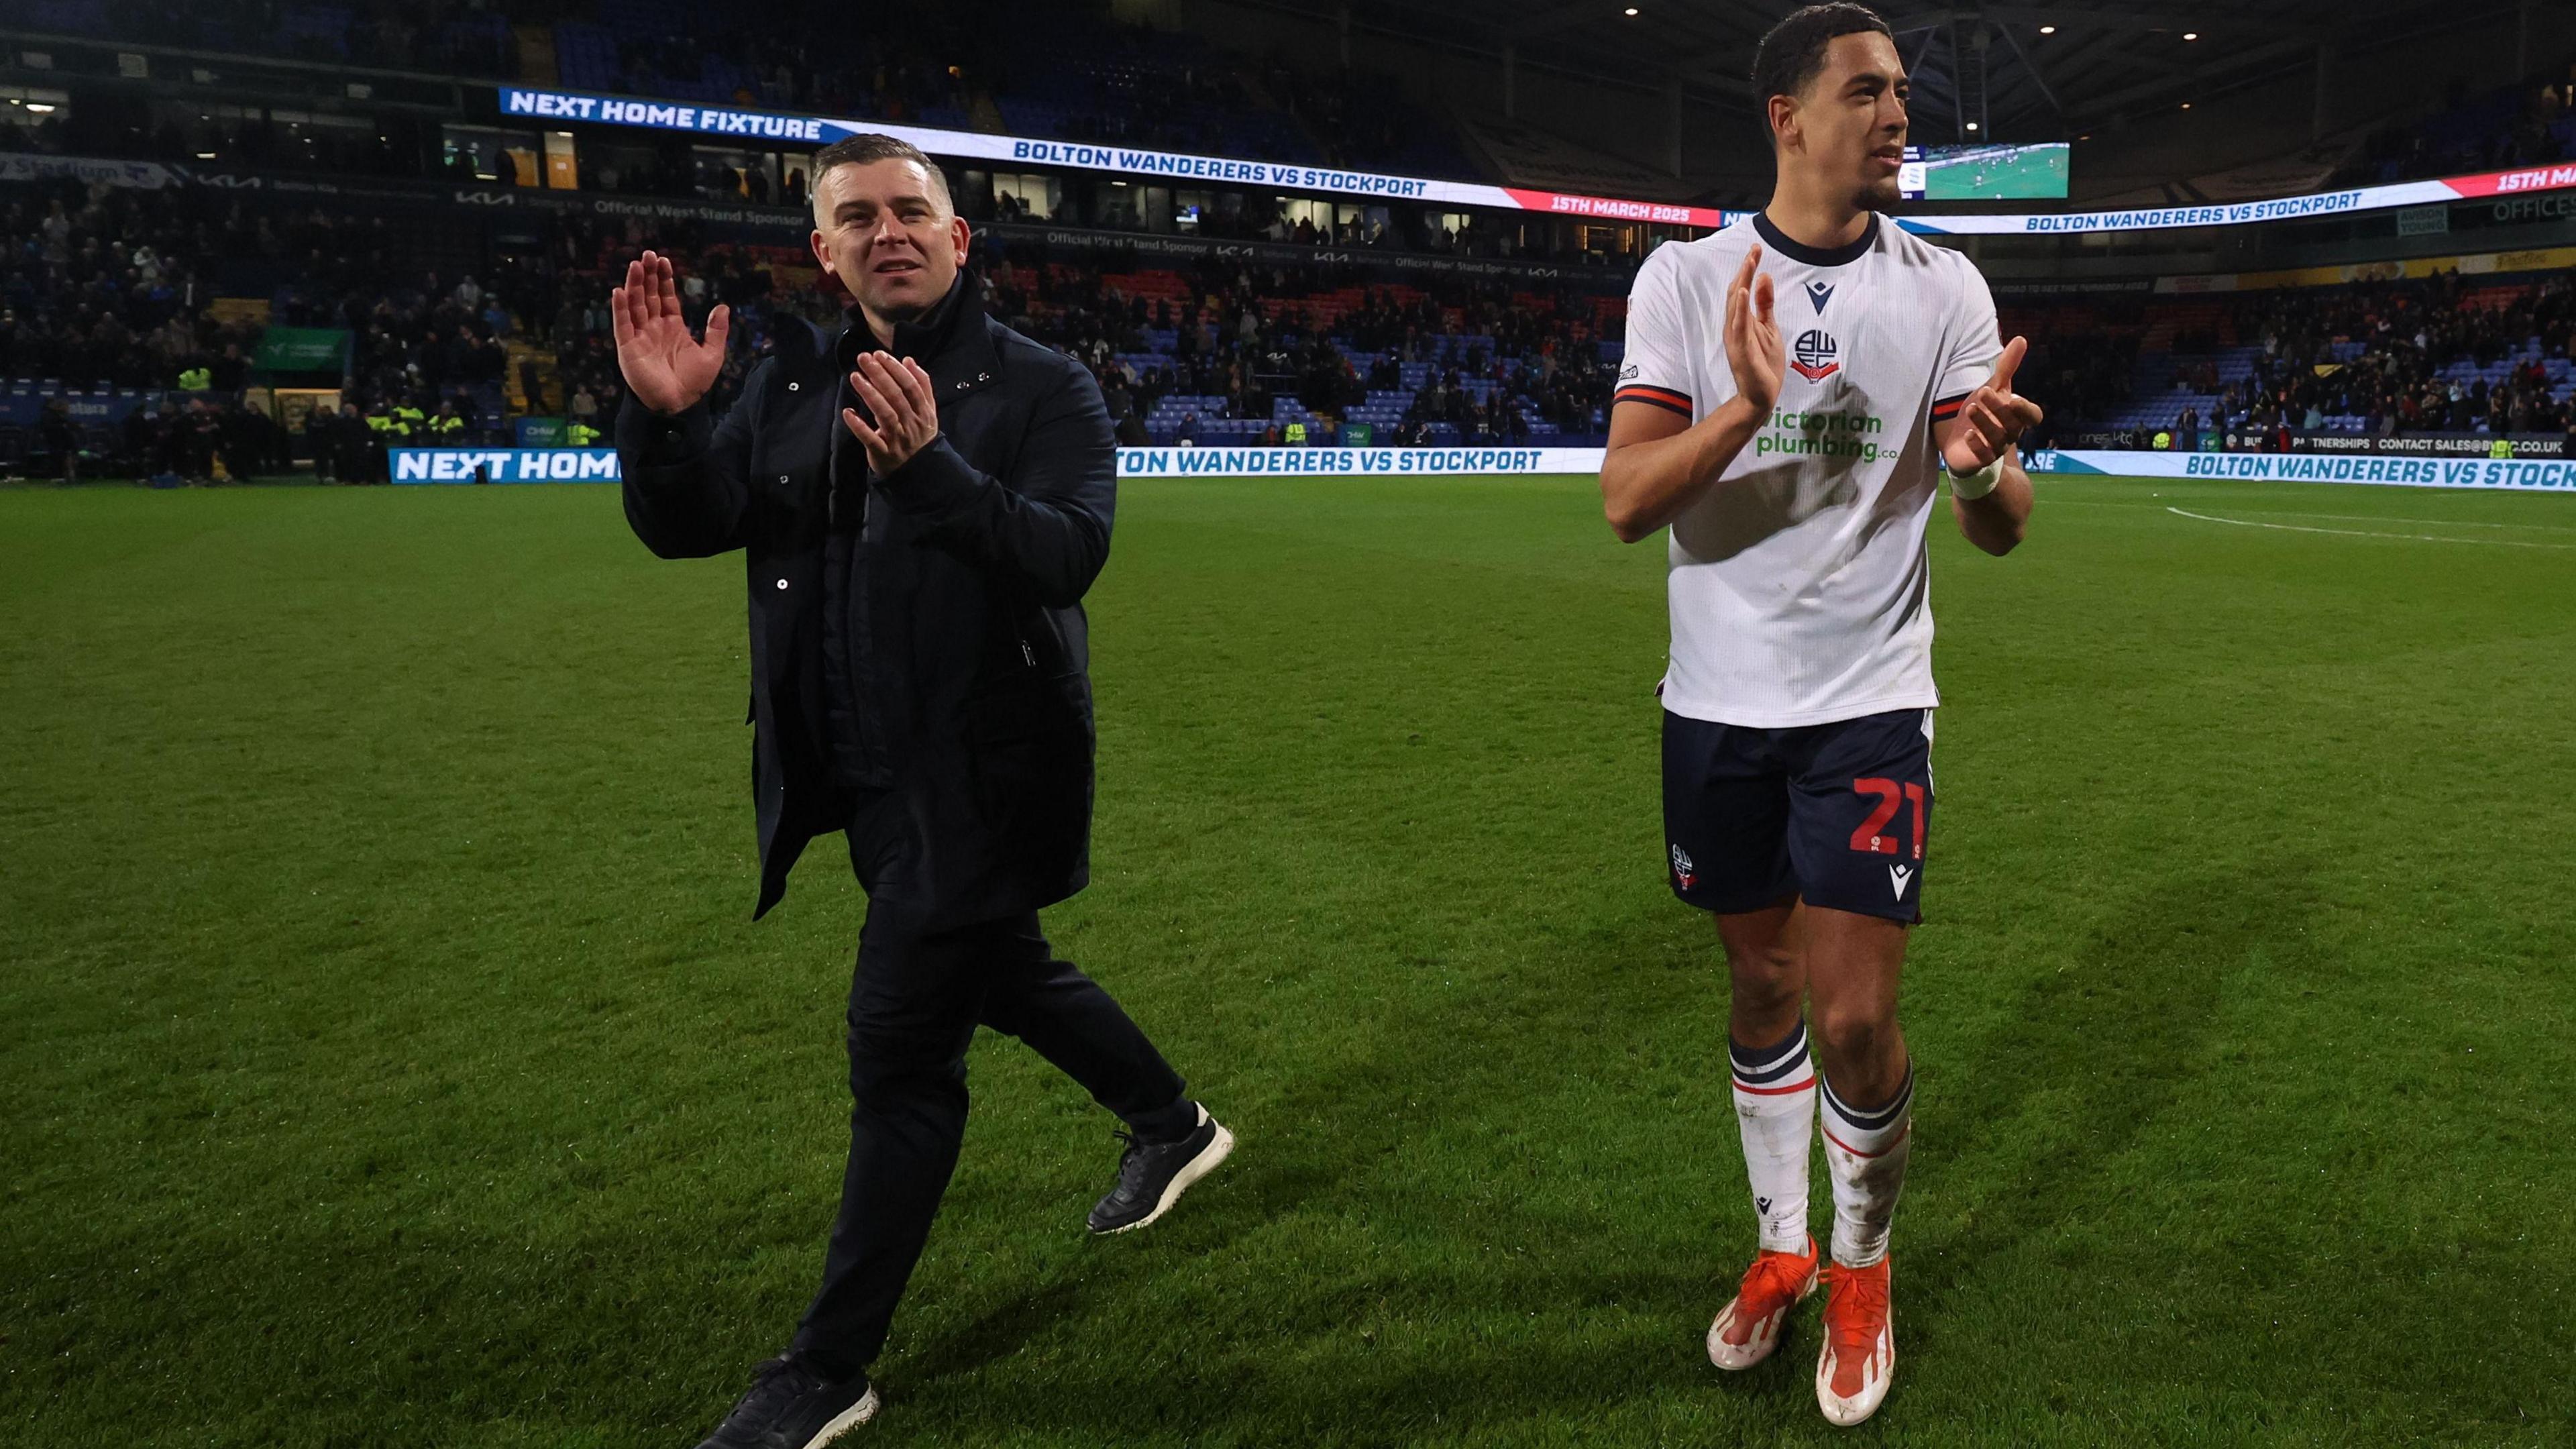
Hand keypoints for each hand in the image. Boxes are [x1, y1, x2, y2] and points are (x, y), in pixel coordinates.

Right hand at [610, 250, 729, 416]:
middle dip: (647, 276)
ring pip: (635, 305)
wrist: (678, 406)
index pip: (665, 297)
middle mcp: (654, 328)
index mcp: (672, 326)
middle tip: (648, 255)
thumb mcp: (712, 355)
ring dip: (634, 285)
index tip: (665, 261)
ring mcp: (640, 336)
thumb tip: (722, 306)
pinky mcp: (629, 348)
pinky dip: (620, 309)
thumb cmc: (693, 384)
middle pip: (648, 296)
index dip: (664, 279)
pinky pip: (622, 325)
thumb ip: (716, 331)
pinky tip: (619, 291)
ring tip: (635, 265)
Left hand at [842, 351, 939, 474]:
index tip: (879, 355)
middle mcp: (912, 425)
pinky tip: (848, 412)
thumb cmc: (919, 435)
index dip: (895, 369)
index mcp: (924, 413)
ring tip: (855, 377)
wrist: (918, 471)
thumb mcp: (928, 411)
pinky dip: (859, 426)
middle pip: (896, 396)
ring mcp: (898, 440)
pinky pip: (870, 439)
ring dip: (869, 394)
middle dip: (879, 375)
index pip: (911, 386)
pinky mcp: (883, 454)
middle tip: (863, 358)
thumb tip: (909, 360)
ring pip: (884, 414)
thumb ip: (922, 385)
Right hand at [1724, 245, 1782, 416]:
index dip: (1748, 268)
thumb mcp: (1769, 328)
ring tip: (1750, 262)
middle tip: (1755, 249)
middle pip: (1736, 291)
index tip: (1757, 249)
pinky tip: (1744, 291)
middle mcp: (1734, 326)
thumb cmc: (1764, 364)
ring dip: (1742, 282)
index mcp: (1741, 320)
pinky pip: (1739, 324)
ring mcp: (1736, 337)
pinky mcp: (1740, 349)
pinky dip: (1741, 307)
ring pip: (1736, 304)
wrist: (1761, 396)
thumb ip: (1765, 304)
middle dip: (1745, 269)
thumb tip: (1764, 276)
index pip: (1742, 289)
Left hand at [1942, 335, 2045, 473]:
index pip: (2033, 416)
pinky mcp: (1980, 459)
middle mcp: (2010, 433)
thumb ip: (2007, 367)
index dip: (2026, 409)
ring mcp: (1996, 448)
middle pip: (2011, 424)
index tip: (2013, 398)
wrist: (1962, 441)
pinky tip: (1968, 434)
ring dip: (1985, 423)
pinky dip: (1977, 445)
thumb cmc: (1983, 412)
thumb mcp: (1993, 388)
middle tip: (1982, 392)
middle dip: (1997, 408)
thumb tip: (2021, 338)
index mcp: (2017, 416)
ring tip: (1971, 408)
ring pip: (1997, 439)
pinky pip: (1984, 456)